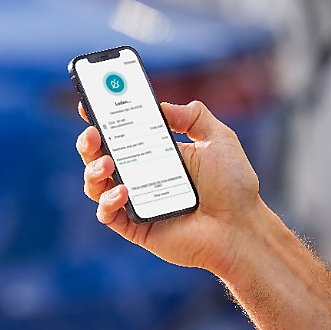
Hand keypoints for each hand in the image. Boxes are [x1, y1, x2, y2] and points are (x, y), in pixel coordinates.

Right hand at [76, 100, 261, 274]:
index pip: (121, 131)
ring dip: (93, 171)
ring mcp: (136, 202)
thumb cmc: (234, 186)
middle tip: (93, 132)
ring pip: (96, 185)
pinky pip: (108, 215)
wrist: (242, 226)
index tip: (89, 102)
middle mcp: (141, 175)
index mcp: (156, 152)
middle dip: (88, 141)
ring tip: (106, 163)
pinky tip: (124, 192)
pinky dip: (108, 202)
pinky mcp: (136, 227)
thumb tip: (162, 107)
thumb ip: (194, 116)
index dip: (101, 117)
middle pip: (99, 156)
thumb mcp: (219, 140)